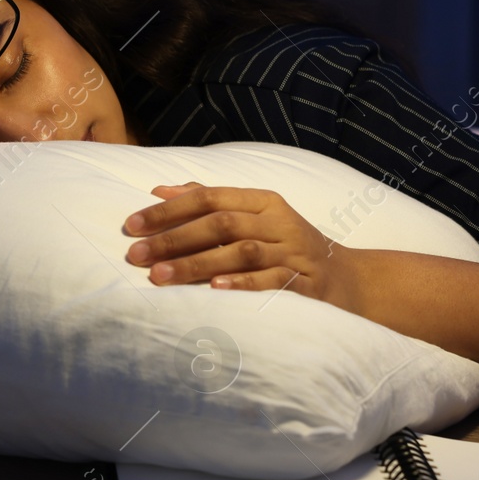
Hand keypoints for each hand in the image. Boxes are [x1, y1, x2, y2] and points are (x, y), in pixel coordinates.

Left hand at [122, 182, 363, 314]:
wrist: (346, 279)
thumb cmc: (287, 246)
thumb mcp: (255, 217)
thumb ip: (210, 202)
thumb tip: (159, 190)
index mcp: (263, 201)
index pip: (209, 197)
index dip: (168, 210)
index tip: (132, 225)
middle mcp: (278, 222)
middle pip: (220, 223)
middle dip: (173, 239)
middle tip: (136, 255)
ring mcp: (293, 252)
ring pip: (240, 252)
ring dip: (196, 264)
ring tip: (160, 277)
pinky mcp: (305, 283)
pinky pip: (271, 281)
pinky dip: (242, 284)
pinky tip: (214, 289)